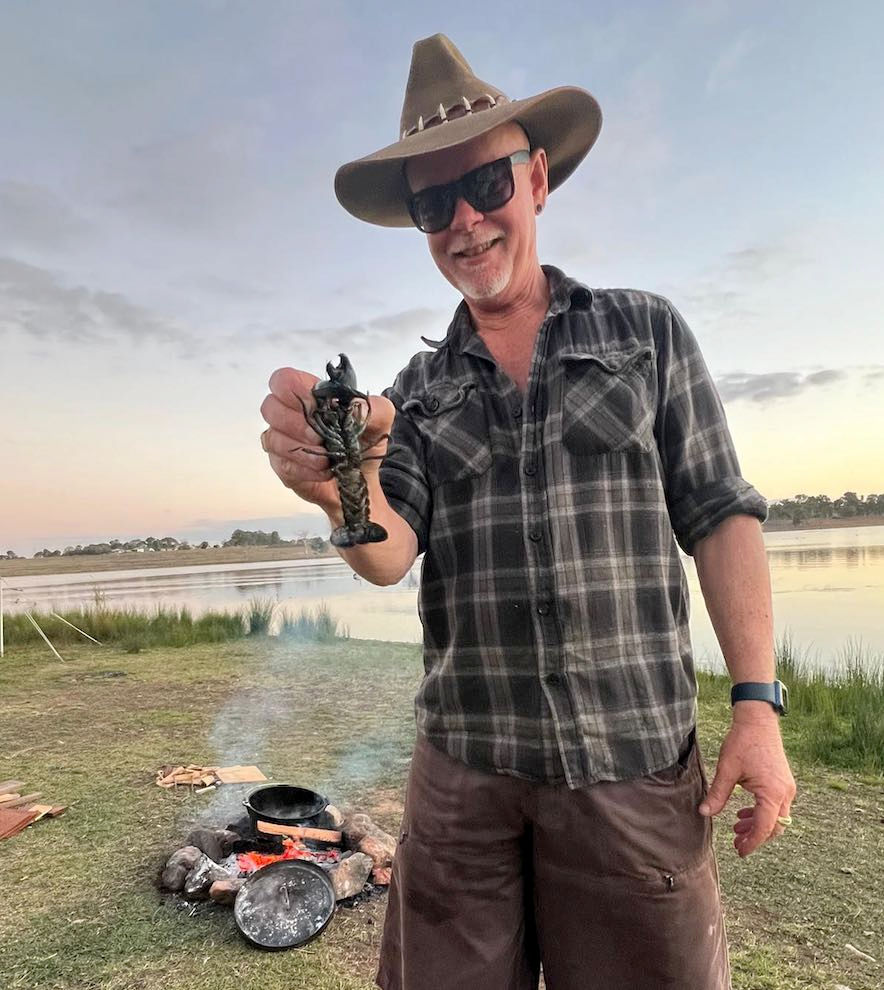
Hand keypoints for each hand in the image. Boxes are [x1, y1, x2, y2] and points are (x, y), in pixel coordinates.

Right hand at [259, 367, 394, 513]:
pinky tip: (324, 470)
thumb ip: (374, 407)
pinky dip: (306, 468)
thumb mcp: (379, 421)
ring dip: (304, 450)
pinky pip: (283, 464)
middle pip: (270, 407)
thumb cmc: (363, 442)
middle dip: (298, 423)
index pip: (283, 380)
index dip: (295, 390)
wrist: (362, 476)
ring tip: (328, 458)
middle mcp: (288, 414)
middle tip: (321, 437)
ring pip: (274, 438)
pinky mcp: (281, 465)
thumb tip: (356, 405)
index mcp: (307, 395)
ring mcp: (281, 440)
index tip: (317, 405)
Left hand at [698, 705, 796, 856]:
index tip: (740, 851)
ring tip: (736, 827)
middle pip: (774, 827)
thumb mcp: (726, 769)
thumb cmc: (743, 742)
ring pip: (776, 818)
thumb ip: (717, 794)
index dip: (752, 842)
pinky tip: (743, 813)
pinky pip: (776, 806)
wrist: (758, 720)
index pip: (765, 828)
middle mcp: (785, 793)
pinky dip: (761, 813)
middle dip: (756, 837)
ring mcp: (786, 788)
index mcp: (772, 793)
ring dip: (757, 825)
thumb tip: (704, 813)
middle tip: (736, 843)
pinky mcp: (783, 782)